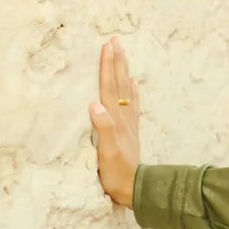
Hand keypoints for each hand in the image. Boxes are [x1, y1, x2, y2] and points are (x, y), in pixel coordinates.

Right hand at [89, 34, 141, 208]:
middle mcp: (122, 117)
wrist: (133, 188)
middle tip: (115, 40)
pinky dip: (132, 91)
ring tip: (123, 54)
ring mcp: (128, 123)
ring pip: (126, 90)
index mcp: (114, 119)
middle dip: (117, 61)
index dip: (107, 66)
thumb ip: (102, 127)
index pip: (109, 86)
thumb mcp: (106, 152)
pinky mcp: (129, 131)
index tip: (107, 45)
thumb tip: (94, 104)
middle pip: (119, 83)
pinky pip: (132, 105)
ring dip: (124, 71)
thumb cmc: (116, 172)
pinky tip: (133, 84)